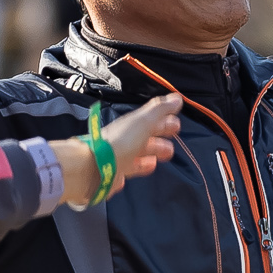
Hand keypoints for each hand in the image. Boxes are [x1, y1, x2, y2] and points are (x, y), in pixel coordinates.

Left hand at [51, 94, 182, 208]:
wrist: (94, 167)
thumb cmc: (121, 142)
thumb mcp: (143, 122)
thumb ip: (159, 110)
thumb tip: (177, 98)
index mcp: (130, 125)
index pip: (150, 120)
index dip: (164, 120)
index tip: (177, 124)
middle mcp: (124, 140)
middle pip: (145, 137)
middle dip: (160, 137)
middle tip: (173, 143)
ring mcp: (119, 157)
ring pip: (138, 154)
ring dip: (151, 154)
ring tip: (164, 158)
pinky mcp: (115, 174)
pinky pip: (128, 170)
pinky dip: (139, 167)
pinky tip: (146, 168)